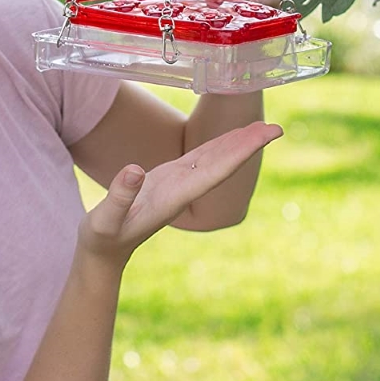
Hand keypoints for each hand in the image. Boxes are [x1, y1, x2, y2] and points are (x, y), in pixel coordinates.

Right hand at [78, 121, 282, 267]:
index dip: (240, 153)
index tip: (263, 139)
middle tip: (276, 127)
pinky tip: (228, 138)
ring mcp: (179, 186)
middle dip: (248, 146)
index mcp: (174, 197)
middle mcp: (183, 191)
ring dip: (237, 144)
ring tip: (260, 126)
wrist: (103, 254)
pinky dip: (217, 146)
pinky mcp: (170, 180)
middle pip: (222, 164)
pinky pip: (200, 160)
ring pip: (214, 161)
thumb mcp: (104, 221)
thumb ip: (119, 197)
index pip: (215, 172)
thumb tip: (135, 170)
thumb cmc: (102, 238)